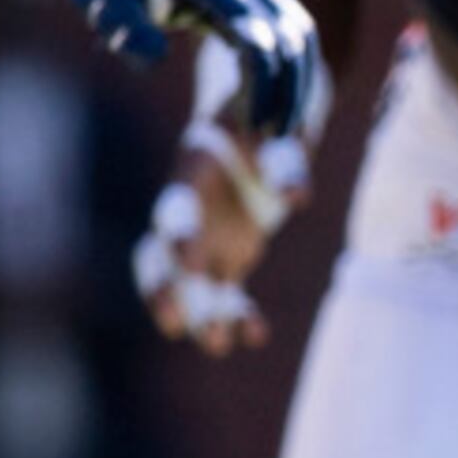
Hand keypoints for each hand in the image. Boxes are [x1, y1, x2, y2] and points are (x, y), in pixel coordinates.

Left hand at [67, 0, 319, 136]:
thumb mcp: (105, 4)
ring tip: (286, 127)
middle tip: (276, 141)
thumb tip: (157, 60)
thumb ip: (126, 30)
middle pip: (290, 43)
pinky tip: (285, 98)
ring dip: (300, 83)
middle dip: (289, 96)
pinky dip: (296, 65)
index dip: (262, 90)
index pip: (257, 42)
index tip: (252, 130)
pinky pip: (293, 28)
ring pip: (300, 35)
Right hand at [134, 136, 280, 354]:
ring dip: (200, 314)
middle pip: (161, 254)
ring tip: (217, 345)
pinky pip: (224, 292)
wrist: (265, 115)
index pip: (177, 207)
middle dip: (164, 288)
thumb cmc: (272, 112)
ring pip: (188, 283)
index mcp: (194, 169)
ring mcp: (206, 234)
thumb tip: (296, 200)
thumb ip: (286, 159)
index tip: (189, 259)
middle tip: (174, 321)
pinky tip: (256, 336)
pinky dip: (237, 315)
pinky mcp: (226, 256)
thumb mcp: (284, 125)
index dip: (180, 233)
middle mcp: (192, 208)